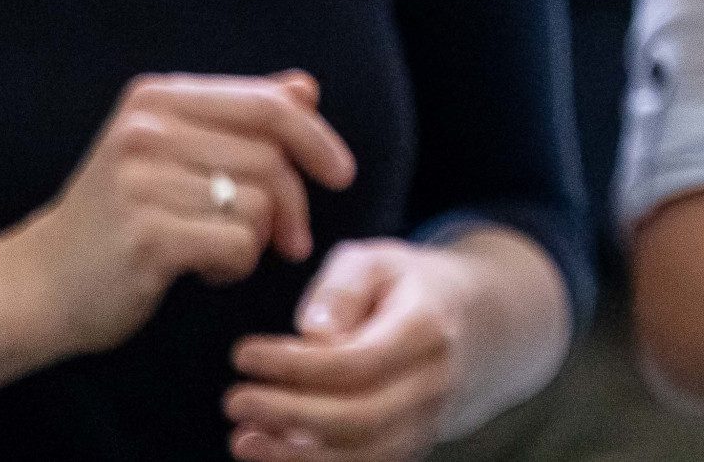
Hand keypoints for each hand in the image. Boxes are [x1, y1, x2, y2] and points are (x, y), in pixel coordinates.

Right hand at [8, 74, 357, 358]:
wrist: (34, 286)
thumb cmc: (116, 219)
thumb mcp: (170, 154)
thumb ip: (237, 118)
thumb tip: (306, 88)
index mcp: (156, 98)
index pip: (269, 104)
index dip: (317, 138)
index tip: (340, 174)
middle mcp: (145, 130)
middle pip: (271, 158)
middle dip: (294, 204)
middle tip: (290, 240)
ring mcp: (139, 182)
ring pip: (258, 204)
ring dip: (257, 241)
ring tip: (222, 253)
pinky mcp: (144, 236)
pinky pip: (236, 245)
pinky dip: (236, 267)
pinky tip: (205, 273)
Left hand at [226, 241, 465, 461]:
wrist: (469, 324)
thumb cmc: (407, 286)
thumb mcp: (377, 261)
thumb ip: (342, 288)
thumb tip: (312, 333)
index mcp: (427, 331)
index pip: (358, 361)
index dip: (295, 366)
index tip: (243, 353)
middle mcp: (433, 385)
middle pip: (359, 418)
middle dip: (289, 415)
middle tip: (234, 401)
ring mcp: (425, 423)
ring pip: (361, 457)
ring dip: (294, 458)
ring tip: (242, 440)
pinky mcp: (409, 447)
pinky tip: (271, 453)